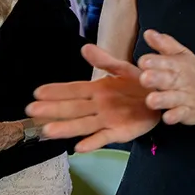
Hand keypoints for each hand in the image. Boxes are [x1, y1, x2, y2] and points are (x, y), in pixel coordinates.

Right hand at [26, 45, 160, 151]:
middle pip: (72, 108)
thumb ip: (105, 60)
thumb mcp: (123, 68)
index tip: (37, 92)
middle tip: (32, 111)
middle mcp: (97, 107)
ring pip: (82, 124)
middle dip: (52, 109)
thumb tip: (85, 47)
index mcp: (97, 90)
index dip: (56, 91)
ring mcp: (106, 121)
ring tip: (47, 130)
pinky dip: (92, 143)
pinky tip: (78, 147)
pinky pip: (103, 138)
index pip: (73, 90)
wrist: (162, 98)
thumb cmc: (139, 83)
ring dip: (65, 128)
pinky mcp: (119, 133)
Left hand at [136, 29, 194, 125]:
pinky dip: (175, 116)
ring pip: (172, 98)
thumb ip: (164, 44)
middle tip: (145, 78)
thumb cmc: (193, 74)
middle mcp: (180, 81)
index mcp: (177, 65)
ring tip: (151, 100)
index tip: (143, 61)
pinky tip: (168, 117)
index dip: (154, 61)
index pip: (165, 61)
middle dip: (156, 78)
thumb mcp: (182, 55)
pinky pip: (181, 115)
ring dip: (162, 99)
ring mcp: (185, 97)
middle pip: (167, 79)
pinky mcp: (188, 112)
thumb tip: (148, 33)